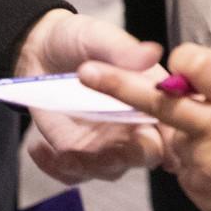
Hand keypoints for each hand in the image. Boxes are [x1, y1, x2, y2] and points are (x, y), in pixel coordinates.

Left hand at [15, 10, 165, 183]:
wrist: (41, 49)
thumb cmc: (79, 39)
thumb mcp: (98, 37)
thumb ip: (123, 49)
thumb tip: (152, 52)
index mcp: (150, 95)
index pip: (171, 123)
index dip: (166, 136)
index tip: (142, 134)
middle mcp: (135, 123)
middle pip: (146, 155)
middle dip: (126, 157)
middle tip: (100, 148)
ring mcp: (107, 142)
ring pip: (110, 170)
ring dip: (88, 166)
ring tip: (63, 152)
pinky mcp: (77, 152)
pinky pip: (73, 174)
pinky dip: (56, 168)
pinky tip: (38, 147)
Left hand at [84, 45, 210, 210]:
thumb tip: (187, 72)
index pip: (198, 65)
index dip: (185, 59)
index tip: (175, 56)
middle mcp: (210, 128)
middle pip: (160, 102)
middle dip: (119, 85)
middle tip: (87, 72)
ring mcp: (199, 162)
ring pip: (175, 137)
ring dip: (184, 132)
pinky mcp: (195, 187)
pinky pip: (184, 164)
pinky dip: (196, 159)